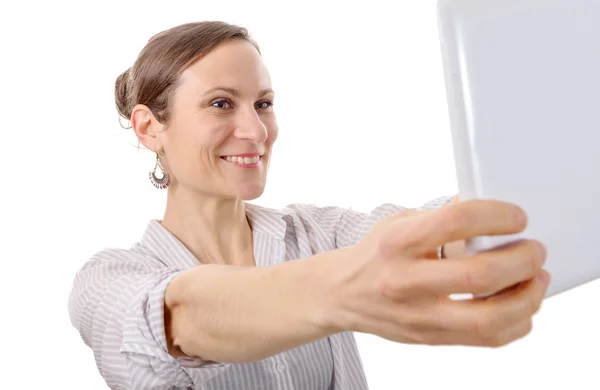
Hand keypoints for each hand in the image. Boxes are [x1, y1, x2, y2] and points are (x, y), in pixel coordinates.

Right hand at [329, 199, 549, 347]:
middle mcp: (405, 281)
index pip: (455, 222)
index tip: (517, 217)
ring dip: (527, 297)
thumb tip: (492, 210)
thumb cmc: (376, 254)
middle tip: (535, 250)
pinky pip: (486, 339)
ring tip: (536, 279)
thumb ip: (443, 217)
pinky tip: (521, 305)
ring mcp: (417, 315)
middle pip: (479, 276)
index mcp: (397, 243)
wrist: (342, 293)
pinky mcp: (429, 338)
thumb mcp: (400, 223)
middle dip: (522, 260)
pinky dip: (516, 323)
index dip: (497, 216)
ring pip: (488, 318)